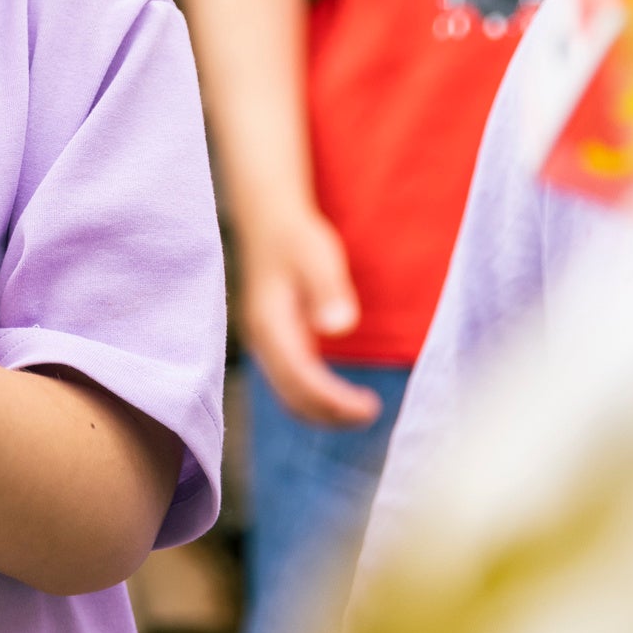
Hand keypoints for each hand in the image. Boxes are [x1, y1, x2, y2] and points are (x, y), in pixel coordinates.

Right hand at [237, 206, 381, 427]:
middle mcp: (261, 340)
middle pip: (291, 396)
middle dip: (330, 413)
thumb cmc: (296, 236)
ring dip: (323, 410)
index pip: (300, 378)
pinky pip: (292, 382)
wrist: (269, 219)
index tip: (369, 407)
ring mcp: (266, 343)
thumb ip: (328, 289)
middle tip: (371, 413)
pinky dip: (316, 397)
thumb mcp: (316, 255)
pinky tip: (341, 395)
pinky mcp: (275, 341)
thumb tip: (340, 327)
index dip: (333, 400)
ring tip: (362, 410)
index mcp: (269, 324)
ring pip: (289, 394)